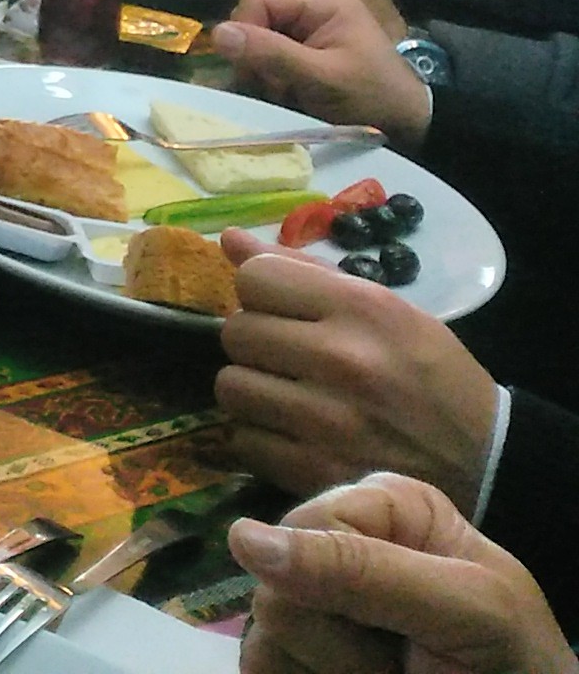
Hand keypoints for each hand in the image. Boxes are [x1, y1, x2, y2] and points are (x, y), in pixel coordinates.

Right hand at [212, 0, 430, 146]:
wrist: (400, 110)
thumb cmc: (368, 95)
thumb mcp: (321, 80)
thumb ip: (271, 53)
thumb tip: (218, 33)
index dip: (247, 33)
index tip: (261, 72)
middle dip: (253, 38)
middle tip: (275, 76)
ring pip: (253, 5)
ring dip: (257, 41)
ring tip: (280, 70)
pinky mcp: (307, 11)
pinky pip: (264, 13)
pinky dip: (263, 40)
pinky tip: (280, 61)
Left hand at [216, 233, 498, 513]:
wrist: (482, 458)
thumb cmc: (429, 371)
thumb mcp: (385, 306)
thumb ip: (305, 272)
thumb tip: (227, 239)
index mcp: (362, 309)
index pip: (254, 279)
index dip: (260, 292)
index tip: (282, 309)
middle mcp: (342, 359)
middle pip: (235, 333)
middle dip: (254, 342)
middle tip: (286, 355)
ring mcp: (327, 421)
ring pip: (230, 387)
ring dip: (251, 390)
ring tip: (286, 394)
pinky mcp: (316, 471)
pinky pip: (243, 439)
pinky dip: (259, 436)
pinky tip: (292, 432)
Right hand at [235, 472, 575, 673]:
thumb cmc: (514, 665)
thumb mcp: (468, 608)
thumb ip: (366, 569)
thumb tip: (240, 537)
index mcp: (388, 507)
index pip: (311, 521)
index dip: (342, 576)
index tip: (401, 615)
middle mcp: (341, 543)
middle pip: (276, 576)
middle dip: (339, 633)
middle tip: (402, 657)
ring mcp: (315, 601)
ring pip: (262, 625)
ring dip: (326, 665)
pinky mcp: (297, 651)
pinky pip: (256, 661)